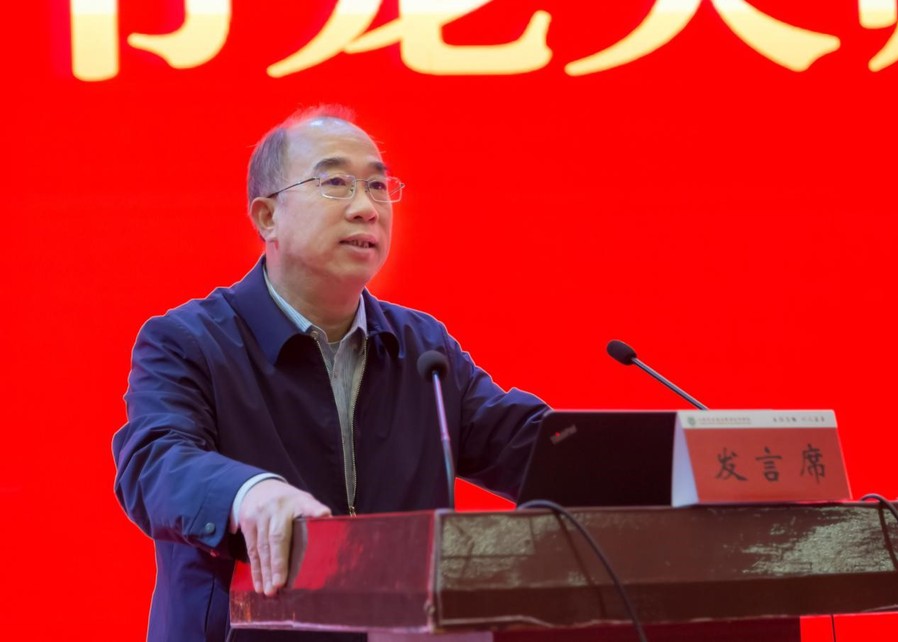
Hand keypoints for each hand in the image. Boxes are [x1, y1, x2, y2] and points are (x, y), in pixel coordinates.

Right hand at [238, 479, 330, 595]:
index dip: (315, 511)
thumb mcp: (303, 501)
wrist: (258, 487)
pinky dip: (256, 569)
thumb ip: (314, 515)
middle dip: (279, 562)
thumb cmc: (288, 502)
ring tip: (270, 591)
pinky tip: (259, 585)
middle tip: (280, 584)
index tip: (323, 515)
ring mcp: (260, 516)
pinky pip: (251, 550)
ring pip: (262, 547)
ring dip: (265, 571)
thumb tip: (329, 527)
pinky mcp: (247, 524)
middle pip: (278, 536)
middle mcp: (277, 508)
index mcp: (298, 501)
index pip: (308, 506)